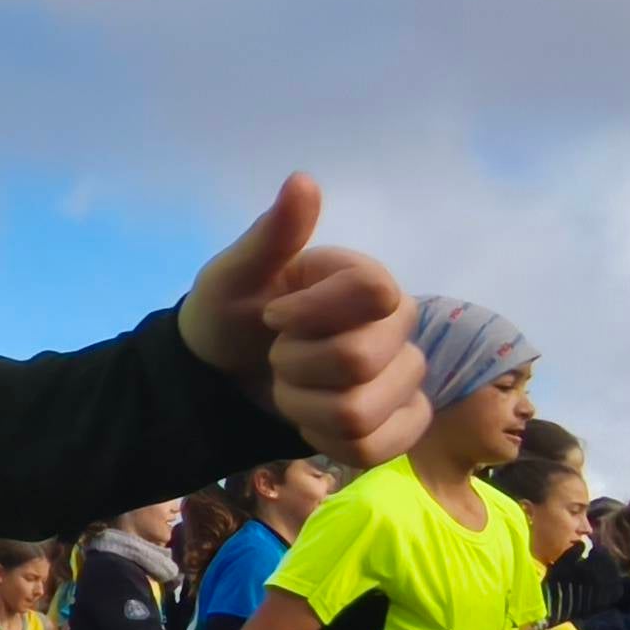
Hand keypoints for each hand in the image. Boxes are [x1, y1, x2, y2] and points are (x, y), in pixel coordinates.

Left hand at [178, 175, 425, 465]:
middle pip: (361, 360)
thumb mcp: (234, 273)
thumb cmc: (233, 314)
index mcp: (366, 278)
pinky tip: (311, 419)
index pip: (375, 293)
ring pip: (362, 412)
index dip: (312, 314)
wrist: (223, 374)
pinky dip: (325, 439)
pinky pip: (376, 448)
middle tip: (278, 357)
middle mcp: (398, 325)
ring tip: (290, 388)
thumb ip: (271, 234)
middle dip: (296, 366)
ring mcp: (405, 377)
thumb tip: (302, 181)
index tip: (272, 316)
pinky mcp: (401, 423)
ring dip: (304, 406)